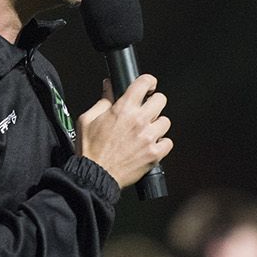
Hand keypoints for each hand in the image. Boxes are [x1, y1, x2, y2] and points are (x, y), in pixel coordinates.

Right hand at [77, 74, 171, 188]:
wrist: (95, 175)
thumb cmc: (90, 150)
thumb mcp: (87, 119)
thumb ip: (102, 101)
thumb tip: (109, 86)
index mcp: (123, 109)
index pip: (144, 83)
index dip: (148, 81)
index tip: (148, 86)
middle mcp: (139, 121)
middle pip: (161, 100)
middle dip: (154, 102)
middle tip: (147, 109)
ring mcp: (149, 138)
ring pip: (166, 121)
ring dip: (157, 124)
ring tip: (146, 131)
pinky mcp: (154, 154)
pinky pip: (168, 142)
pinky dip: (161, 143)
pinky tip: (150, 145)